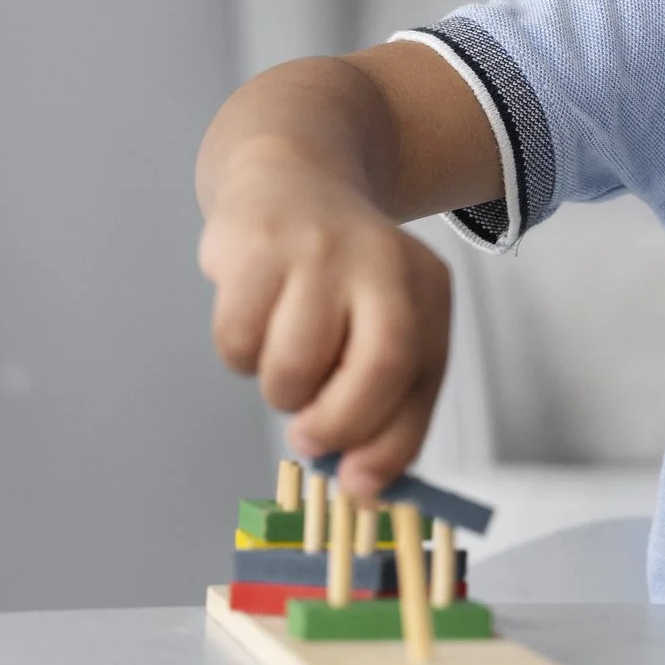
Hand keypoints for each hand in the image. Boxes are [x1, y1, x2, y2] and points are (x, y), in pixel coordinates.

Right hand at [198, 146, 451, 500]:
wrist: (290, 176)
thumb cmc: (340, 277)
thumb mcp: (386, 322)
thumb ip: (387, 403)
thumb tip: (360, 489)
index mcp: (426, 286)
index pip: (419, 376)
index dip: (389, 443)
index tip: (359, 486)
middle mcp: (383, 262)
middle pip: (378, 369)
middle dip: (339, 423)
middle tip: (310, 437)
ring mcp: (319, 250)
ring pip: (294, 368)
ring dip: (281, 390)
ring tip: (285, 356)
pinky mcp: (256, 247)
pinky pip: (237, 342)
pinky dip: (239, 355)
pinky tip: (254, 319)